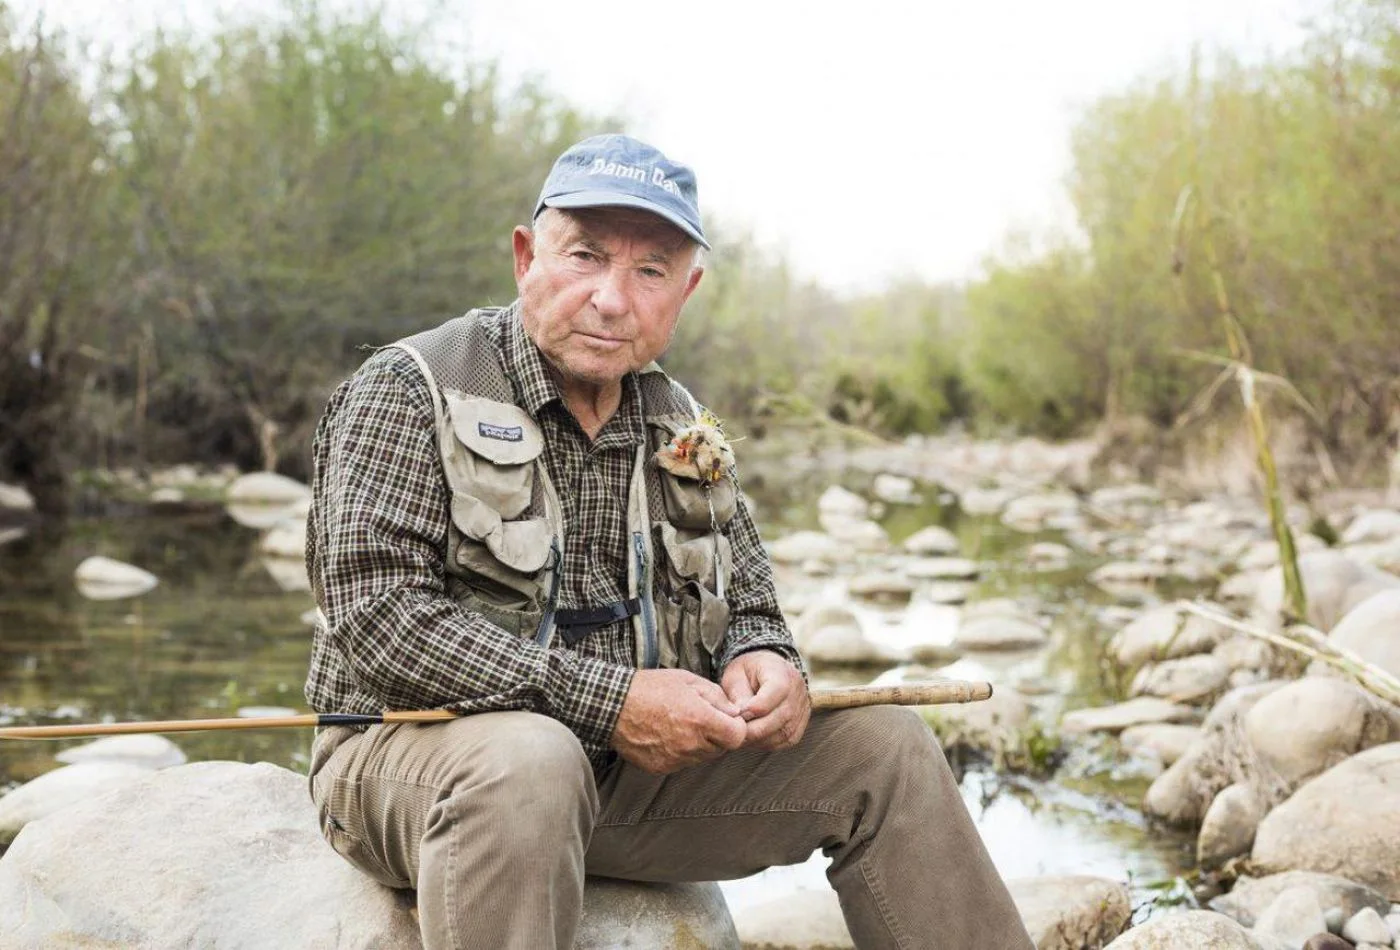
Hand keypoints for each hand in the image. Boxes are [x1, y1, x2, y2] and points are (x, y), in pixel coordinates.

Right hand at [610, 668, 746, 773]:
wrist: (613, 705)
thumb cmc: (650, 688)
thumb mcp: (688, 680)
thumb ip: (716, 696)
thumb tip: (735, 711)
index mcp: (701, 720)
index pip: (737, 737)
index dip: (736, 727)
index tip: (727, 719)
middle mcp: (690, 744)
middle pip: (721, 748)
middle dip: (718, 735)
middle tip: (701, 718)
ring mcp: (675, 759)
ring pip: (702, 757)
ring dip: (700, 744)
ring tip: (682, 724)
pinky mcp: (661, 767)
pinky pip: (682, 763)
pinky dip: (681, 752)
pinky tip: (667, 735)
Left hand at [721, 650, 809, 750]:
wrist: (766, 672)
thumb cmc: (747, 673)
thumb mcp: (736, 675)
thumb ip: (739, 695)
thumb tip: (740, 717)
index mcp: (782, 673)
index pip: (777, 691)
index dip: (755, 707)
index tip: (737, 714)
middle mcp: (798, 691)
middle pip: (780, 717)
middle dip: (753, 728)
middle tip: (734, 731)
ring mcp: (802, 710)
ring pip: (783, 733)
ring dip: (759, 738)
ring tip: (742, 734)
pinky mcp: (800, 725)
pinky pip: (785, 740)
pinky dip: (767, 742)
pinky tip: (753, 737)